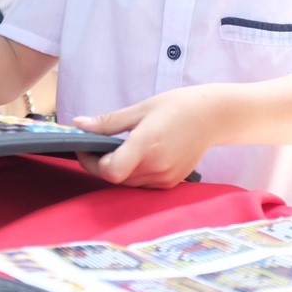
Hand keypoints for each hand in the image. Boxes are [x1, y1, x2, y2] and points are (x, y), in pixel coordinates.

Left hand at [72, 86, 216, 188]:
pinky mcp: (171, 183)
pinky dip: (133, 173)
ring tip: (119, 149)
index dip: (92, 162)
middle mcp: (156, 166)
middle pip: (115, 178)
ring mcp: (164, 178)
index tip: (86, 147)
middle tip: (97, 145)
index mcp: (146, 145)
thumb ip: (108, 121)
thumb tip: (78, 124)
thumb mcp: (141, 109)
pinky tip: (137, 156)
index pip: (110, 170)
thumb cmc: (177, 106)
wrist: (214, 117)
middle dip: (100, 164)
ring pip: (127, 183)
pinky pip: (142, 184)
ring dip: (117, 170)